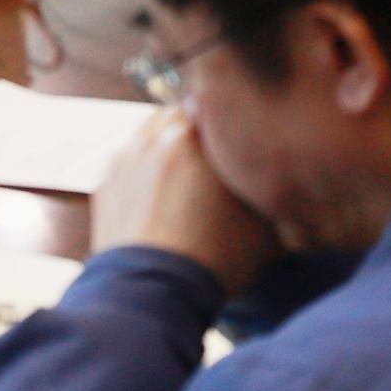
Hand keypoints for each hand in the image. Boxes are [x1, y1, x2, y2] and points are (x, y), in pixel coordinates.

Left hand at [86, 104, 276, 285]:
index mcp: (196, 132)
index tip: (240, 133)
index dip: (231, 116)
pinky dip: (146, 171)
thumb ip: (271, 191)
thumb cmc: (212, 257)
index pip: (217, 99)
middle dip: (198, 129)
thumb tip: (286, 186)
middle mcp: (157, 133)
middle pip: (183, 112)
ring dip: (169, 145)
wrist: (151, 292)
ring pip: (153, 133)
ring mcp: (125, 155)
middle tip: (215, 156)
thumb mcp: (264, 226)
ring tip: (187, 178)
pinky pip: (131, 160)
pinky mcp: (104, 181)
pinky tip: (161, 198)